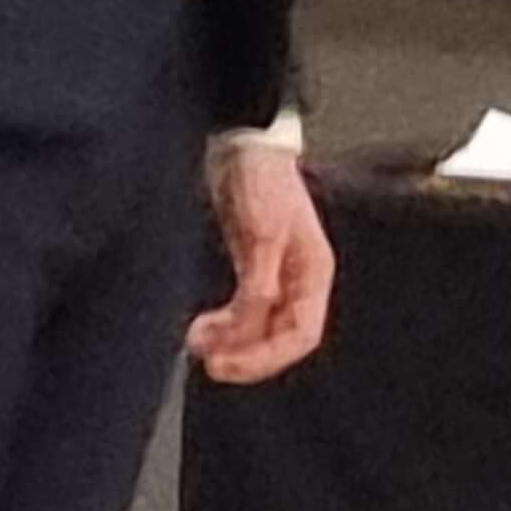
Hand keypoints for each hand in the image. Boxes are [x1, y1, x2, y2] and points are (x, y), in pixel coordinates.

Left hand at [188, 140, 332, 383]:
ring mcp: (274, 276)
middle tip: (212, 365)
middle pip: (280, 338)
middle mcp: (297, 280)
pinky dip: (223, 325)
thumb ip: (260, 278)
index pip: (302, 333)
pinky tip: (203, 328)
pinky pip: (241, 312)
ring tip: (197, 341)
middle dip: (247, 355)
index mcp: (313, 273)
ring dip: (230, 342)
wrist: (242, 146)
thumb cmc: (263, 180)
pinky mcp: (250, 269)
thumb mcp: (263, 231)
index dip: (269, 356)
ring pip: (258, 328)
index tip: (231, 364)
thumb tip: (255, 317)